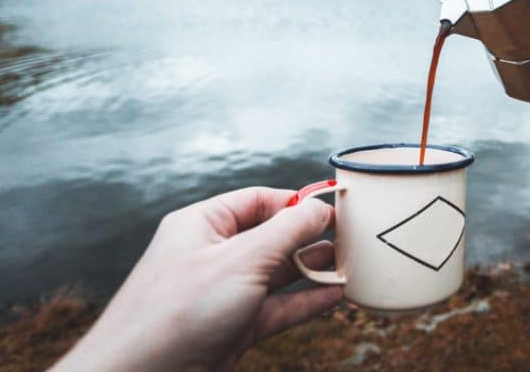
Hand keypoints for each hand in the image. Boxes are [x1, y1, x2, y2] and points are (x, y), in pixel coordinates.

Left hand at [51, 187, 340, 371]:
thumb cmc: (177, 313)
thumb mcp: (241, 261)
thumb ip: (287, 231)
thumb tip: (321, 207)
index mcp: (202, 225)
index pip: (258, 200)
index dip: (297, 201)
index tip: (336, 206)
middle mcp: (211, 255)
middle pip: (271, 236)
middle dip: (310, 236)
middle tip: (352, 237)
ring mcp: (222, 294)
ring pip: (277, 274)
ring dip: (313, 269)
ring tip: (350, 263)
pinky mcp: (231, 329)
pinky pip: (277, 309)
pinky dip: (306, 302)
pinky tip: (336, 296)